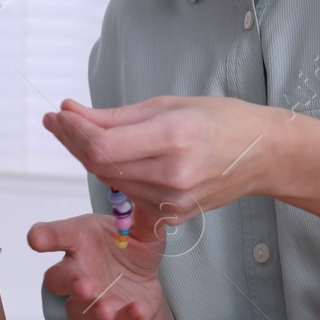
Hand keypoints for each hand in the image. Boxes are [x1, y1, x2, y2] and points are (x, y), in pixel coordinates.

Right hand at [28, 214, 165, 319]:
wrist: (146, 279)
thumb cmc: (131, 246)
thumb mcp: (143, 229)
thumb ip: (144, 218)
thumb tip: (153, 201)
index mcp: (80, 239)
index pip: (54, 235)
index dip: (43, 237)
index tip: (36, 239)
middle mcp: (78, 270)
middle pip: (56, 280)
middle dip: (68, 282)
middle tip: (83, 284)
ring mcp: (91, 299)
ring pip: (77, 309)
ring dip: (92, 309)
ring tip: (107, 308)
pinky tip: (137, 309)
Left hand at [41, 96, 279, 226]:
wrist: (263, 154)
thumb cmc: (219, 120)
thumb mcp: (167, 104)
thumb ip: (114, 116)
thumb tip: (69, 112)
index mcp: (172, 138)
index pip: (101, 146)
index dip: (72, 132)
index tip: (56, 114)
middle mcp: (171, 174)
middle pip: (101, 166)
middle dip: (74, 141)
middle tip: (59, 120)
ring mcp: (173, 200)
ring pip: (112, 182)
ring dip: (91, 158)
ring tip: (81, 133)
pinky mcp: (174, 215)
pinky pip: (130, 195)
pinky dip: (117, 175)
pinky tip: (115, 156)